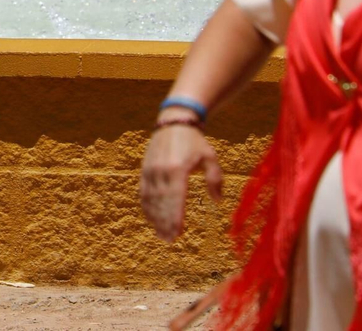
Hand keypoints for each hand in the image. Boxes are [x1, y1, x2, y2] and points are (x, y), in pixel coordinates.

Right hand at [139, 120, 222, 241]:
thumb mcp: (210, 157)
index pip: (175, 197)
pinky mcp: (145, 170)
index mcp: (177, 168)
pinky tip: (152, 219)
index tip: (178, 233)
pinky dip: (147, 207)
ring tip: (162, 235)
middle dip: (165, 222)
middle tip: (170, 240)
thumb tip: (218, 201)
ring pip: (151, 199)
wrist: (173, 122)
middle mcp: (160, 171)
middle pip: (161, 202)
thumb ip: (215, 179)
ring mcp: (150, 170)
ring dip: (155, 218)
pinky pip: (144, 193)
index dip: (175, 216)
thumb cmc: (195, 141)